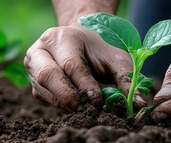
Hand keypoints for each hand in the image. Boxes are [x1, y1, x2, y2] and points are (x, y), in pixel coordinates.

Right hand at [24, 25, 142, 111]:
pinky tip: (76, 107)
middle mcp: (40, 50)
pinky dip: (61, 105)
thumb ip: (126, 79)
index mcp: (60, 38)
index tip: (97, 101)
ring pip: (44, 90)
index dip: (84, 85)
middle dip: (67, 96)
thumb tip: (138, 103)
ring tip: (84, 110)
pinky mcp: (34, 83)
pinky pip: (44, 98)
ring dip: (64, 104)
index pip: (70, 64)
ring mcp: (33, 67)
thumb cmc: (99, 49)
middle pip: (48, 76)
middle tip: (85, 109)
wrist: (80, 41)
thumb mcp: (116, 58)